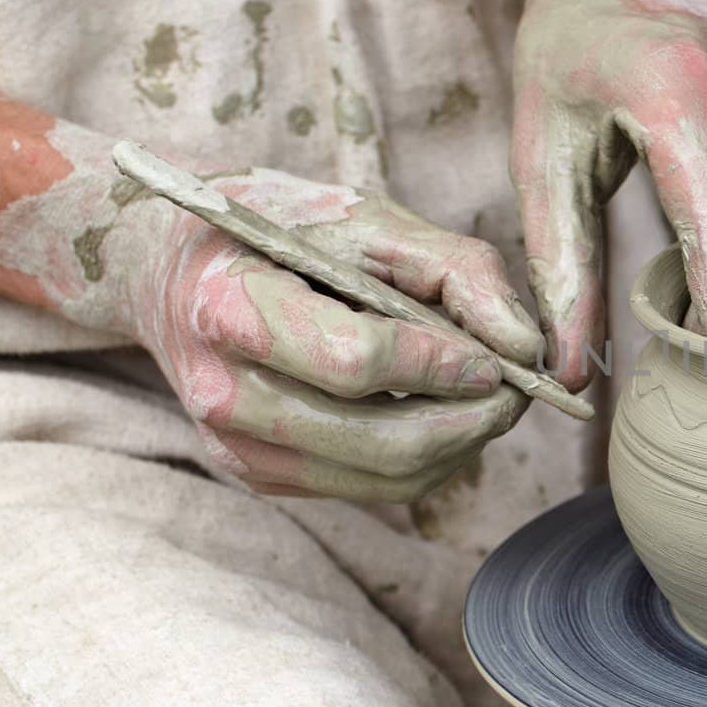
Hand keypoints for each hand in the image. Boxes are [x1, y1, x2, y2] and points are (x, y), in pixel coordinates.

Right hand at [125, 167, 542, 501]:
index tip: (496, 358)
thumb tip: (526, 346)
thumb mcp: (370, 220)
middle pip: (381, 440)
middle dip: (472, 420)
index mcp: (230, 309)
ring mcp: (239, 449)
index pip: (355, 362)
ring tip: (490, 398)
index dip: (440, 365)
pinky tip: (443, 411)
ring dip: (462, 444)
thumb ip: (457, 270)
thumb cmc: (282, 231)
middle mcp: (224, 395)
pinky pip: (374, 487)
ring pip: (388, 478)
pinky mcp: (262, 477)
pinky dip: (429, 457)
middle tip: (519, 388)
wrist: (180, 273)